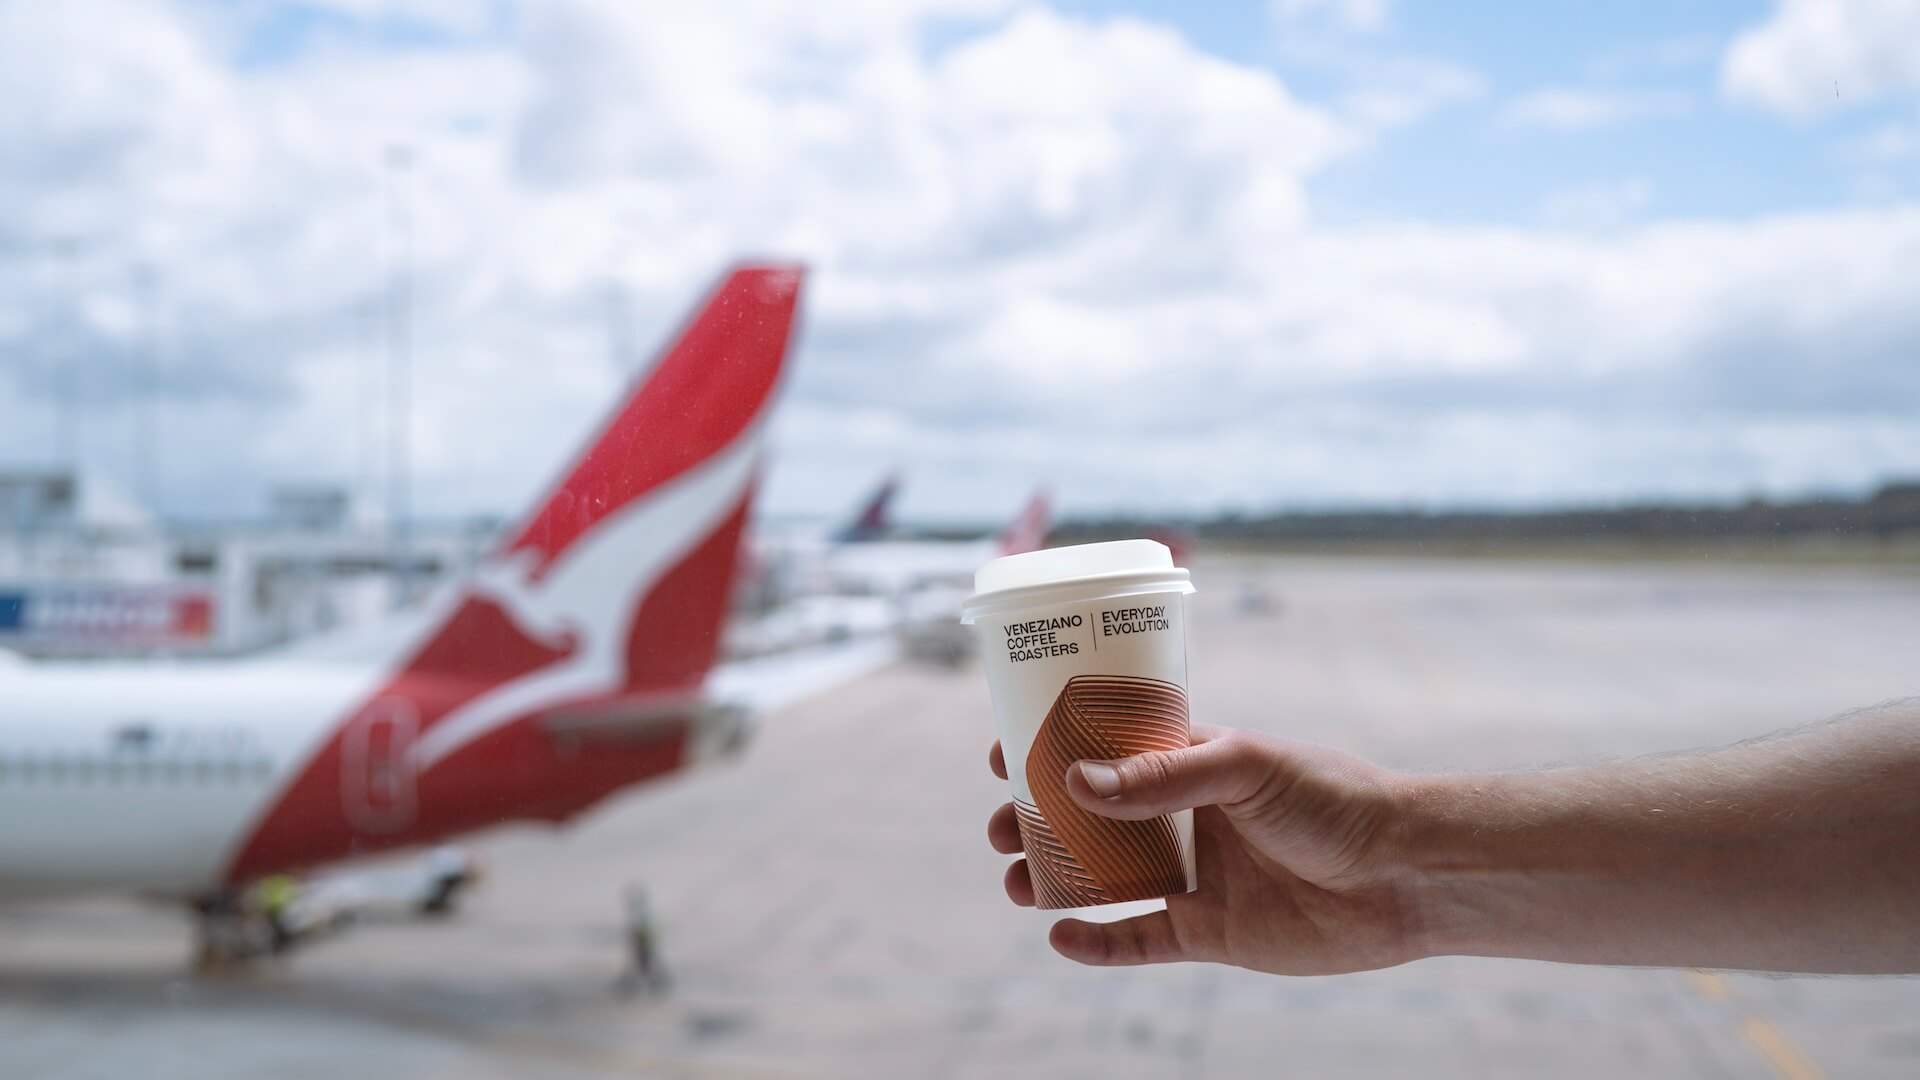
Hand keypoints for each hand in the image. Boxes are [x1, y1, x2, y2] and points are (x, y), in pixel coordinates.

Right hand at [986, 726, 1418, 972]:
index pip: (1109, 749)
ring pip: (1106, 879)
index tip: (1003, 752)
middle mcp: (1186, 817)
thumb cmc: (1334, 799)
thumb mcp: (1245, 768)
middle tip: (1000, 829)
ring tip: (1017, 883)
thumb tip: (1075, 782)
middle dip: (1040, 821)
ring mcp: (1195, 876)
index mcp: (1193, 762)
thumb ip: (1161, 779)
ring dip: (1058, 880)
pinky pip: (1139, 940)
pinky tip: (1061, 937)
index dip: (1055, 750)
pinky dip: (1099, 943)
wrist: (1405, 873)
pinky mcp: (1209, 932)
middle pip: (1093, 818)